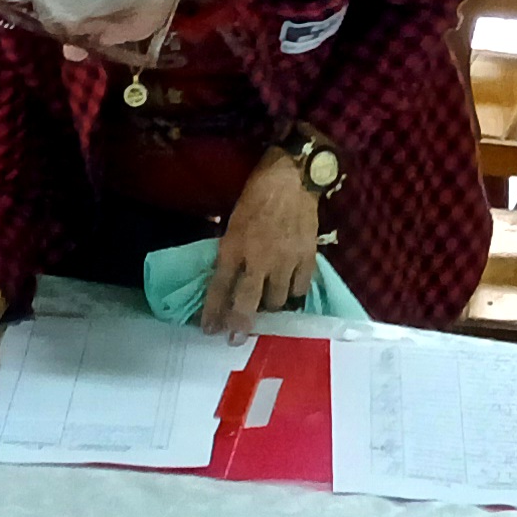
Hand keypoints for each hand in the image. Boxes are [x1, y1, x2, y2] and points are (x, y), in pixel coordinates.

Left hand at [201, 150, 325, 334]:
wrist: (293, 177)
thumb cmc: (258, 192)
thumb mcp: (233, 218)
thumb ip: (231, 247)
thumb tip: (228, 271)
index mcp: (234, 246)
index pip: (219, 286)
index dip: (213, 311)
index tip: (209, 330)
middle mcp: (258, 259)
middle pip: (248, 302)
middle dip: (240, 325)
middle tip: (236, 339)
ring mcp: (285, 261)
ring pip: (277, 301)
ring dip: (269, 306)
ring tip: (266, 306)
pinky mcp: (307, 258)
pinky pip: (300, 289)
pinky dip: (294, 293)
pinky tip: (290, 292)